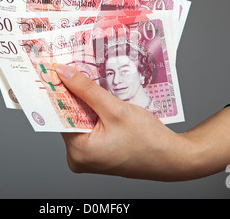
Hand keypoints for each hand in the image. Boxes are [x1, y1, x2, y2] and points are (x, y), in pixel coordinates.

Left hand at [53, 64, 192, 180]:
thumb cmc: (148, 140)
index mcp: (78, 151)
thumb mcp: (115, 109)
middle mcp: (77, 158)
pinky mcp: (95, 155)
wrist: (171, 159)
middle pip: (69, 117)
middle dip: (76, 95)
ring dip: (87, 104)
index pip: (60, 114)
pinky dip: (94, 114)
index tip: (58, 70)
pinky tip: (105, 104)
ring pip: (79, 121)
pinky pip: (88, 128)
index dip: (60, 90)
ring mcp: (86, 158)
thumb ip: (86, 89)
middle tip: (80, 72)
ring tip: (98, 89)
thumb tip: (62, 73)